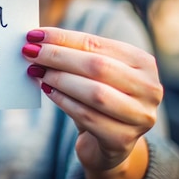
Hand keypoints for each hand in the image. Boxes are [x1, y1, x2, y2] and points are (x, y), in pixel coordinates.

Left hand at [22, 27, 162, 171]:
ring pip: (94, 93)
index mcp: (142, 63)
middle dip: (59, 57)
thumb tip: (38, 41)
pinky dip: (63, 101)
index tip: (34, 35)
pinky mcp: (123, 140)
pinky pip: (87, 116)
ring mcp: (140, 116)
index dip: (63, 38)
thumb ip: (74, 56)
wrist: (109, 142)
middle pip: (97, 66)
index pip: (97, 44)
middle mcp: (149, 88)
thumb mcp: (92, 74)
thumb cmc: (99, 99)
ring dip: (60, 79)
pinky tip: (47, 91)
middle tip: (30, 53)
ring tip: (36, 72)